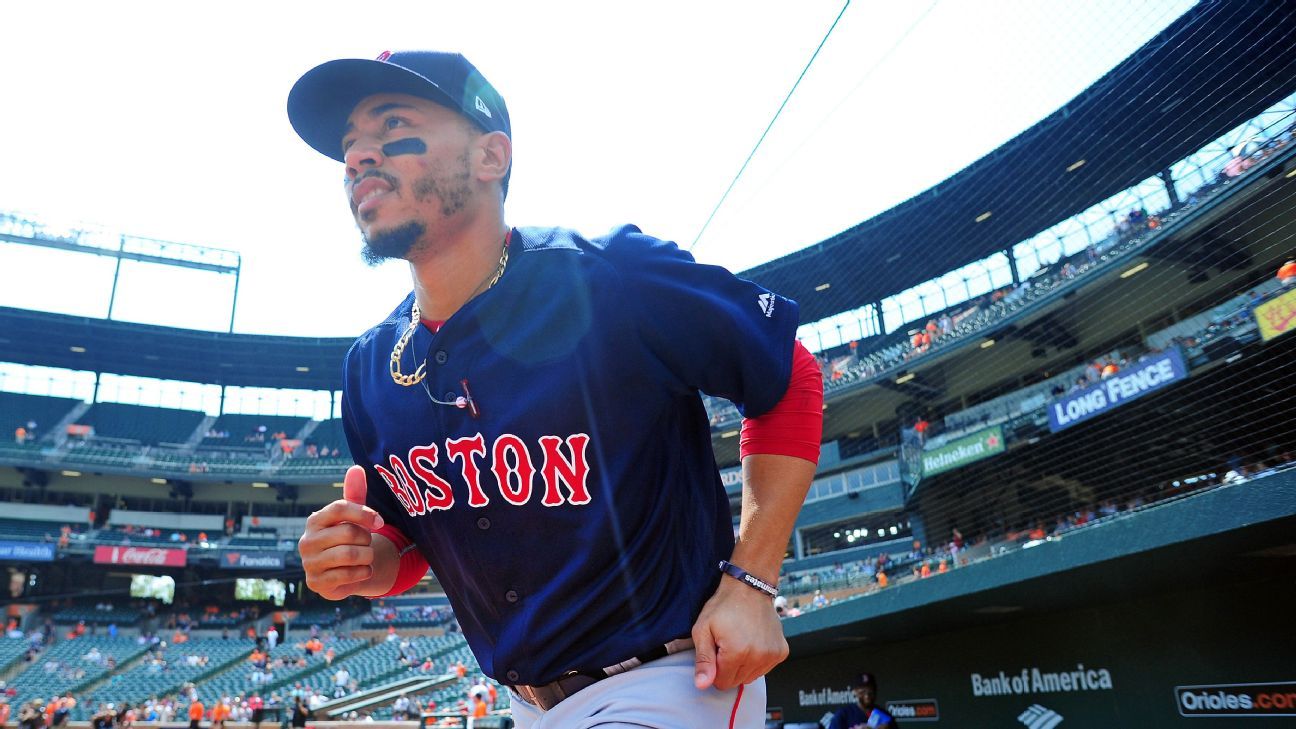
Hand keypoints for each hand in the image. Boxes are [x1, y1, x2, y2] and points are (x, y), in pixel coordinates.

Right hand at [299, 465, 387, 599]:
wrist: (341, 572)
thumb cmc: (347, 538)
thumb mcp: (352, 516)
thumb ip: (355, 493)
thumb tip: (357, 468)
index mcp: (315, 520)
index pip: (340, 508)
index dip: (364, 513)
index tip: (381, 521)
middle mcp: (307, 540)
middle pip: (349, 533)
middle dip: (367, 539)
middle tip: (367, 544)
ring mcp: (309, 563)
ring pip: (351, 555)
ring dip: (367, 556)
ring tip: (366, 557)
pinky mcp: (315, 582)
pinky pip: (349, 575)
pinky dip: (363, 572)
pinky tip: (362, 570)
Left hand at [691, 577, 788, 690]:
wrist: (749, 588)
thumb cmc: (723, 606)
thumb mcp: (702, 630)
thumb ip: (703, 660)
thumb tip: (702, 685)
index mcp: (737, 653)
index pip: (722, 683)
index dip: (715, 668)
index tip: (717, 649)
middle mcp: (758, 657)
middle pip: (737, 681)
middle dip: (729, 667)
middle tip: (727, 644)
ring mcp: (772, 655)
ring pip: (751, 677)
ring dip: (743, 665)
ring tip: (740, 641)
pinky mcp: (781, 652)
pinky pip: (764, 668)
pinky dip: (757, 660)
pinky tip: (753, 641)